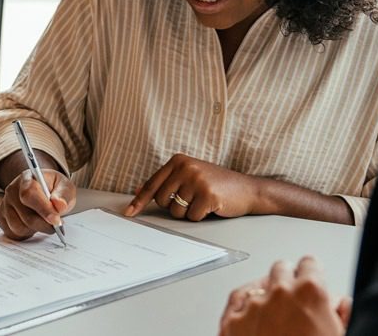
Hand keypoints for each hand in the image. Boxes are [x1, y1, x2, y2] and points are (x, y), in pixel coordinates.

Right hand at [0, 169, 76, 240]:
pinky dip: (26, 234)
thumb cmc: (53, 188)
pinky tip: (33, 226)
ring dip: (35, 229)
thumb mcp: (65, 186)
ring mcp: (5, 204)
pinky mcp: (1, 217)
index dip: (43, 209)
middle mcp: (12, 190)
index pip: (30, 194)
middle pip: (26, 216)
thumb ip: (64, 194)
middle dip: (44, 224)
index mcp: (27, 178)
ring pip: (19, 227)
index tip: (56, 220)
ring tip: (44, 222)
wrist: (43, 189)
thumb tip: (59, 204)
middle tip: (56, 225)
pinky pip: (13, 233)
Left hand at [124, 153, 258, 219]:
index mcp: (179, 160)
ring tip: (203, 201)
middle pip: (162, 200)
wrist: (248, 189)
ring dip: (188, 212)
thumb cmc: (216, 185)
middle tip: (192, 199)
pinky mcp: (207, 195)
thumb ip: (166, 182)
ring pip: (176, 210)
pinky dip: (201, 216)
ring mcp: (197, 180)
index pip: (153, 184)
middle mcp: (186, 167)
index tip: (129, 213)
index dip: (139, 201)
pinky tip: (212, 206)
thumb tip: (139, 190)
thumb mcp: (189, 177)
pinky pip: (192, 217)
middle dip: (175, 206)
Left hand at [219, 257, 348, 335]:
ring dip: (267, 293)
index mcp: (310, 292)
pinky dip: (244, 301)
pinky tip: (253, 309)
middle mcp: (279, 293)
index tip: (313, 279)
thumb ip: (341, 315)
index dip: (313, 274)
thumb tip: (341, 305)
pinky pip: (236, 299)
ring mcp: (252, 306)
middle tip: (295, 298)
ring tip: (275, 311)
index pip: (310, 264)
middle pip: (282, 269)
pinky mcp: (230, 321)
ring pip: (258, 283)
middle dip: (289, 281)